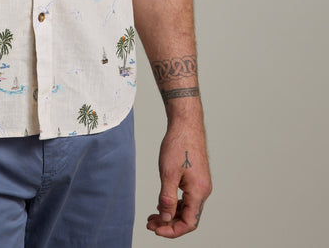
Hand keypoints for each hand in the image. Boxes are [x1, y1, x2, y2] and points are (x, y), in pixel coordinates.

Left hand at [146, 116, 211, 237]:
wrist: (186, 124)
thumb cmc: (178, 144)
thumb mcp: (168, 173)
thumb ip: (167, 198)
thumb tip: (166, 218)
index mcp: (199, 191)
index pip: (189, 222)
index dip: (172, 230)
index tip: (156, 229)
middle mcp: (203, 190)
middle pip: (188, 217)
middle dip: (169, 223)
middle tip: (150, 223)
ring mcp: (200, 184)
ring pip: (187, 208)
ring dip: (171, 214)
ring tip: (153, 216)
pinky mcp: (196, 178)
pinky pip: (187, 198)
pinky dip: (175, 203)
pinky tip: (162, 203)